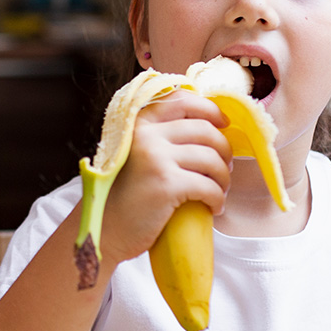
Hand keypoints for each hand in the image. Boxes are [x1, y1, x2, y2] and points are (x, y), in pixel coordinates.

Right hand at [99, 89, 231, 268]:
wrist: (105, 230)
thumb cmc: (123, 196)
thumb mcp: (134, 155)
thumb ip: (157, 137)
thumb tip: (207, 128)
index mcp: (138, 124)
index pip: (181, 100)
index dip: (209, 109)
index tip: (223, 124)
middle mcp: (146, 135)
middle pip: (204, 130)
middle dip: (223, 149)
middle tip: (225, 167)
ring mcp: (155, 158)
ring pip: (211, 158)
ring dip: (223, 177)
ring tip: (220, 189)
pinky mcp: (166, 184)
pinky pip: (209, 186)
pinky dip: (218, 198)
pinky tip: (214, 207)